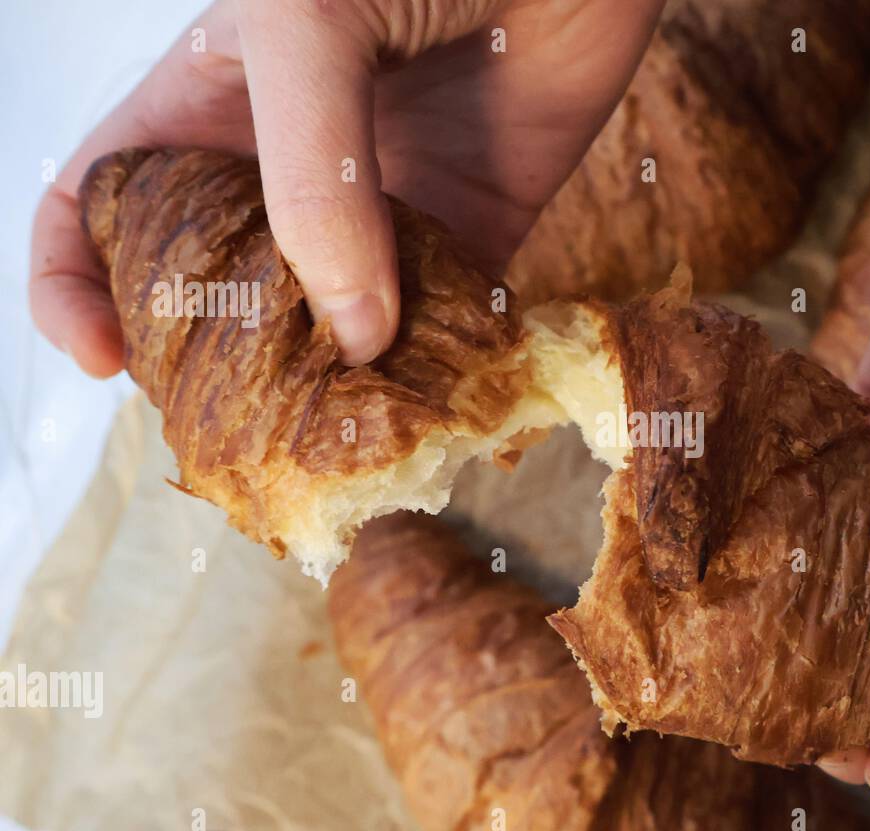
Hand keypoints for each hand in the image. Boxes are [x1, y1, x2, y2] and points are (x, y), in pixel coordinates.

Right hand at [29, 0, 662, 371]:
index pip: (103, 206)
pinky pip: (448, 316)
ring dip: (338, 387)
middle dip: (219, 365)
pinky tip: (440, 396)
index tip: (105, 358)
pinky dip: (443, 364)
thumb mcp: (308, 26)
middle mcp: (287, 171)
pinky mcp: (474, 229)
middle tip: (246, 423)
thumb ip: (312, 177)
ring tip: (348, 433)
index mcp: (210, 107)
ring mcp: (380, 205)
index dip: (76, 284)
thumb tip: (348, 330)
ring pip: (335, 323)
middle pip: (220, 293)